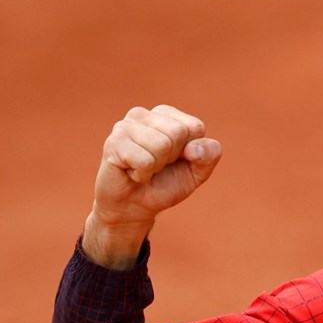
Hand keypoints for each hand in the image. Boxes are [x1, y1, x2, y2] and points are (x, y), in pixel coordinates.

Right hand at [82, 105, 221, 268]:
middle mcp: (144, 114)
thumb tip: (195, 148)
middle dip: (172, 158)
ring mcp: (125, 126)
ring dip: (156, 167)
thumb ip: (210, 155)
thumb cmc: (165, 184)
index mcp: (167, 114)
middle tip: (156, 165)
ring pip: (161, 145)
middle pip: (178, 132)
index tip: (175, 160)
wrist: (133, 208)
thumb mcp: (197, 172)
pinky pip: (144, 161)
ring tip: (144, 168)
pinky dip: (142, 174)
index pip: (195, 127)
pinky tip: (131, 172)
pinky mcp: (113, 143)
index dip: (191, 152)